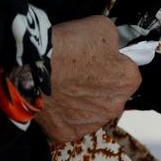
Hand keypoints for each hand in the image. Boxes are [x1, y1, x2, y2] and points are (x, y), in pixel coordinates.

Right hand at [35, 16, 140, 142]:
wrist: (32, 64)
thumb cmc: (69, 44)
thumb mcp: (103, 28)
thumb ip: (116, 43)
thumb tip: (115, 50)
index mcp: (128, 81)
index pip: (127, 73)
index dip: (112, 64)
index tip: (96, 59)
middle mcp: (115, 108)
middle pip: (110, 96)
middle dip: (99, 87)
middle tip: (78, 73)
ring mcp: (91, 123)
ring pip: (92, 112)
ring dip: (83, 103)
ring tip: (63, 86)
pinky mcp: (67, 133)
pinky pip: (70, 124)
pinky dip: (63, 115)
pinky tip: (54, 101)